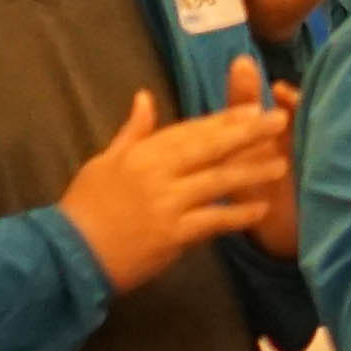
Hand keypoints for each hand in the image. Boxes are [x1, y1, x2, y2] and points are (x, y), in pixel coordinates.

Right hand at [53, 58, 295, 277]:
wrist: (69, 254)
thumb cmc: (85, 207)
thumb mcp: (105, 161)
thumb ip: (132, 131)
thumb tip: (145, 96)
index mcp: (142, 152)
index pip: (190, 130)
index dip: (223, 119)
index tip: (252, 107)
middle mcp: (157, 172)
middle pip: (209, 148)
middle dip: (247, 133)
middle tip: (278, 121)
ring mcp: (166, 204)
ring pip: (216, 182)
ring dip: (251, 172)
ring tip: (281, 164)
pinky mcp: (172, 235)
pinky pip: (212, 222)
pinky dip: (236, 216)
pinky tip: (259, 209)